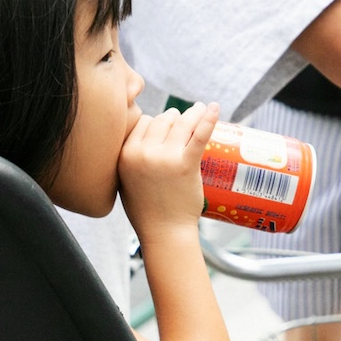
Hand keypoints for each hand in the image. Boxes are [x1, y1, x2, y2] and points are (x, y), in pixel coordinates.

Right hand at [118, 101, 218, 242]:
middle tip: (185, 118)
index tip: (166, 126)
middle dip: (175, 117)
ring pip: (181, 123)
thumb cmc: (146, 210)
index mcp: (125, 154)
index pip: (143, 122)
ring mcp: (165, 158)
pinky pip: (199, 136)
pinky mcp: (186, 165)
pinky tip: (214, 108)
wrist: (164, 232)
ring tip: (201, 109)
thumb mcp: (125, 180)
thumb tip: (144, 141)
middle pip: (162, 120)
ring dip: (193, 113)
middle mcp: (143, 153)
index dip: (156, 123)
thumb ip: (131, 159)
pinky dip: (208, 119)